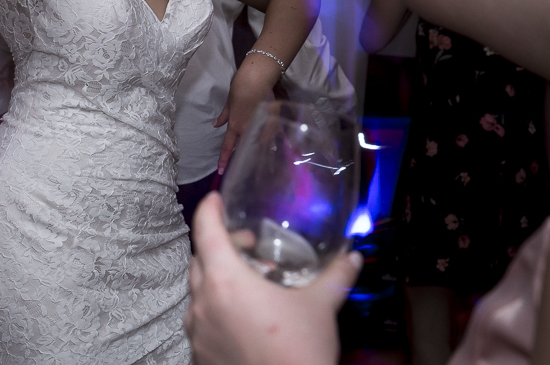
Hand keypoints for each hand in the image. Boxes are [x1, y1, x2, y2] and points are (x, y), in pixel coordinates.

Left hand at [184, 193, 359, 364]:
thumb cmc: (300, 352)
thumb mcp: (321, 307)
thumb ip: (336, 276)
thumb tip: (352, 257)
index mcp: (226, 281)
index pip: (205, 231)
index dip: (209, 209)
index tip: (216, 200)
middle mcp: (203, 302)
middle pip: (200, 258)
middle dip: (221, 245)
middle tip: (250, 247)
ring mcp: (197, 330)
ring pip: (198, 290)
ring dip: (218, 278)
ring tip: (250, 284)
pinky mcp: (199, 353)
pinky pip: (200, 320)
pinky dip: (216, 308)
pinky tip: (243, 316)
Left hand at [214, 56, 276, 173]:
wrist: (258, 79)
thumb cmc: (240, 88)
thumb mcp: (229, 103)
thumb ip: (224, 116)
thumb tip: (216, 125)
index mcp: (235, 126)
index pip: (228, 147)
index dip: (224, 160)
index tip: (221, 171)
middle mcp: (248, 130)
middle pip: (245, 149)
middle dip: (244, 159)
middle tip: (245, 169)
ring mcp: (262, 128)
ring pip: (260, 146)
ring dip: (260, 153)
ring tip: (263, 165)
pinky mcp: (274, 124)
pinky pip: (272, 138)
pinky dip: (271, 142)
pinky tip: (273, 147)